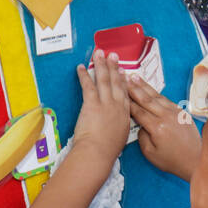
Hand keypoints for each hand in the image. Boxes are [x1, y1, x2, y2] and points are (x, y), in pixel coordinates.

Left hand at [73, 51, 130, 165]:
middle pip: (117, 82)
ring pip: (104, 80)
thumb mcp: (119, 139)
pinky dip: (84, 75)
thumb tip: (114, 128)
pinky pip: (88, 85)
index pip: (126, 94)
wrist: (98, 153)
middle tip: (113, 55)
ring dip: (101, 65)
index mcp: (125, 115)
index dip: (124, 81)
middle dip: (114, 67)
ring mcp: (106, 104)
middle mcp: (117, 106)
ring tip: (99, 53)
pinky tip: (81, 67)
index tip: (123, 72)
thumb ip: (118, 129)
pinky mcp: (92, 104)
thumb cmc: (106, 151)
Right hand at [126, 74, 200, 181]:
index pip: (138, 111)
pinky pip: (166, 99)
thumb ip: (142, 136)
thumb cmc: (172, 160)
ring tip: (134, 77)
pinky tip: (149, 88)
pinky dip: (156, 93)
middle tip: (123, 78)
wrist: (195, 160)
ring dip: (144, 86)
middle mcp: (166, 117)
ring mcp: (175, 113)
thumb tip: (140, 124)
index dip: (127, 102)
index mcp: (157, 128)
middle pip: (146, 99)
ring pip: (156, 96)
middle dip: (133, 88)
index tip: (118, 93)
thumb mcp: (150, 153)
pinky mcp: (181, 112)